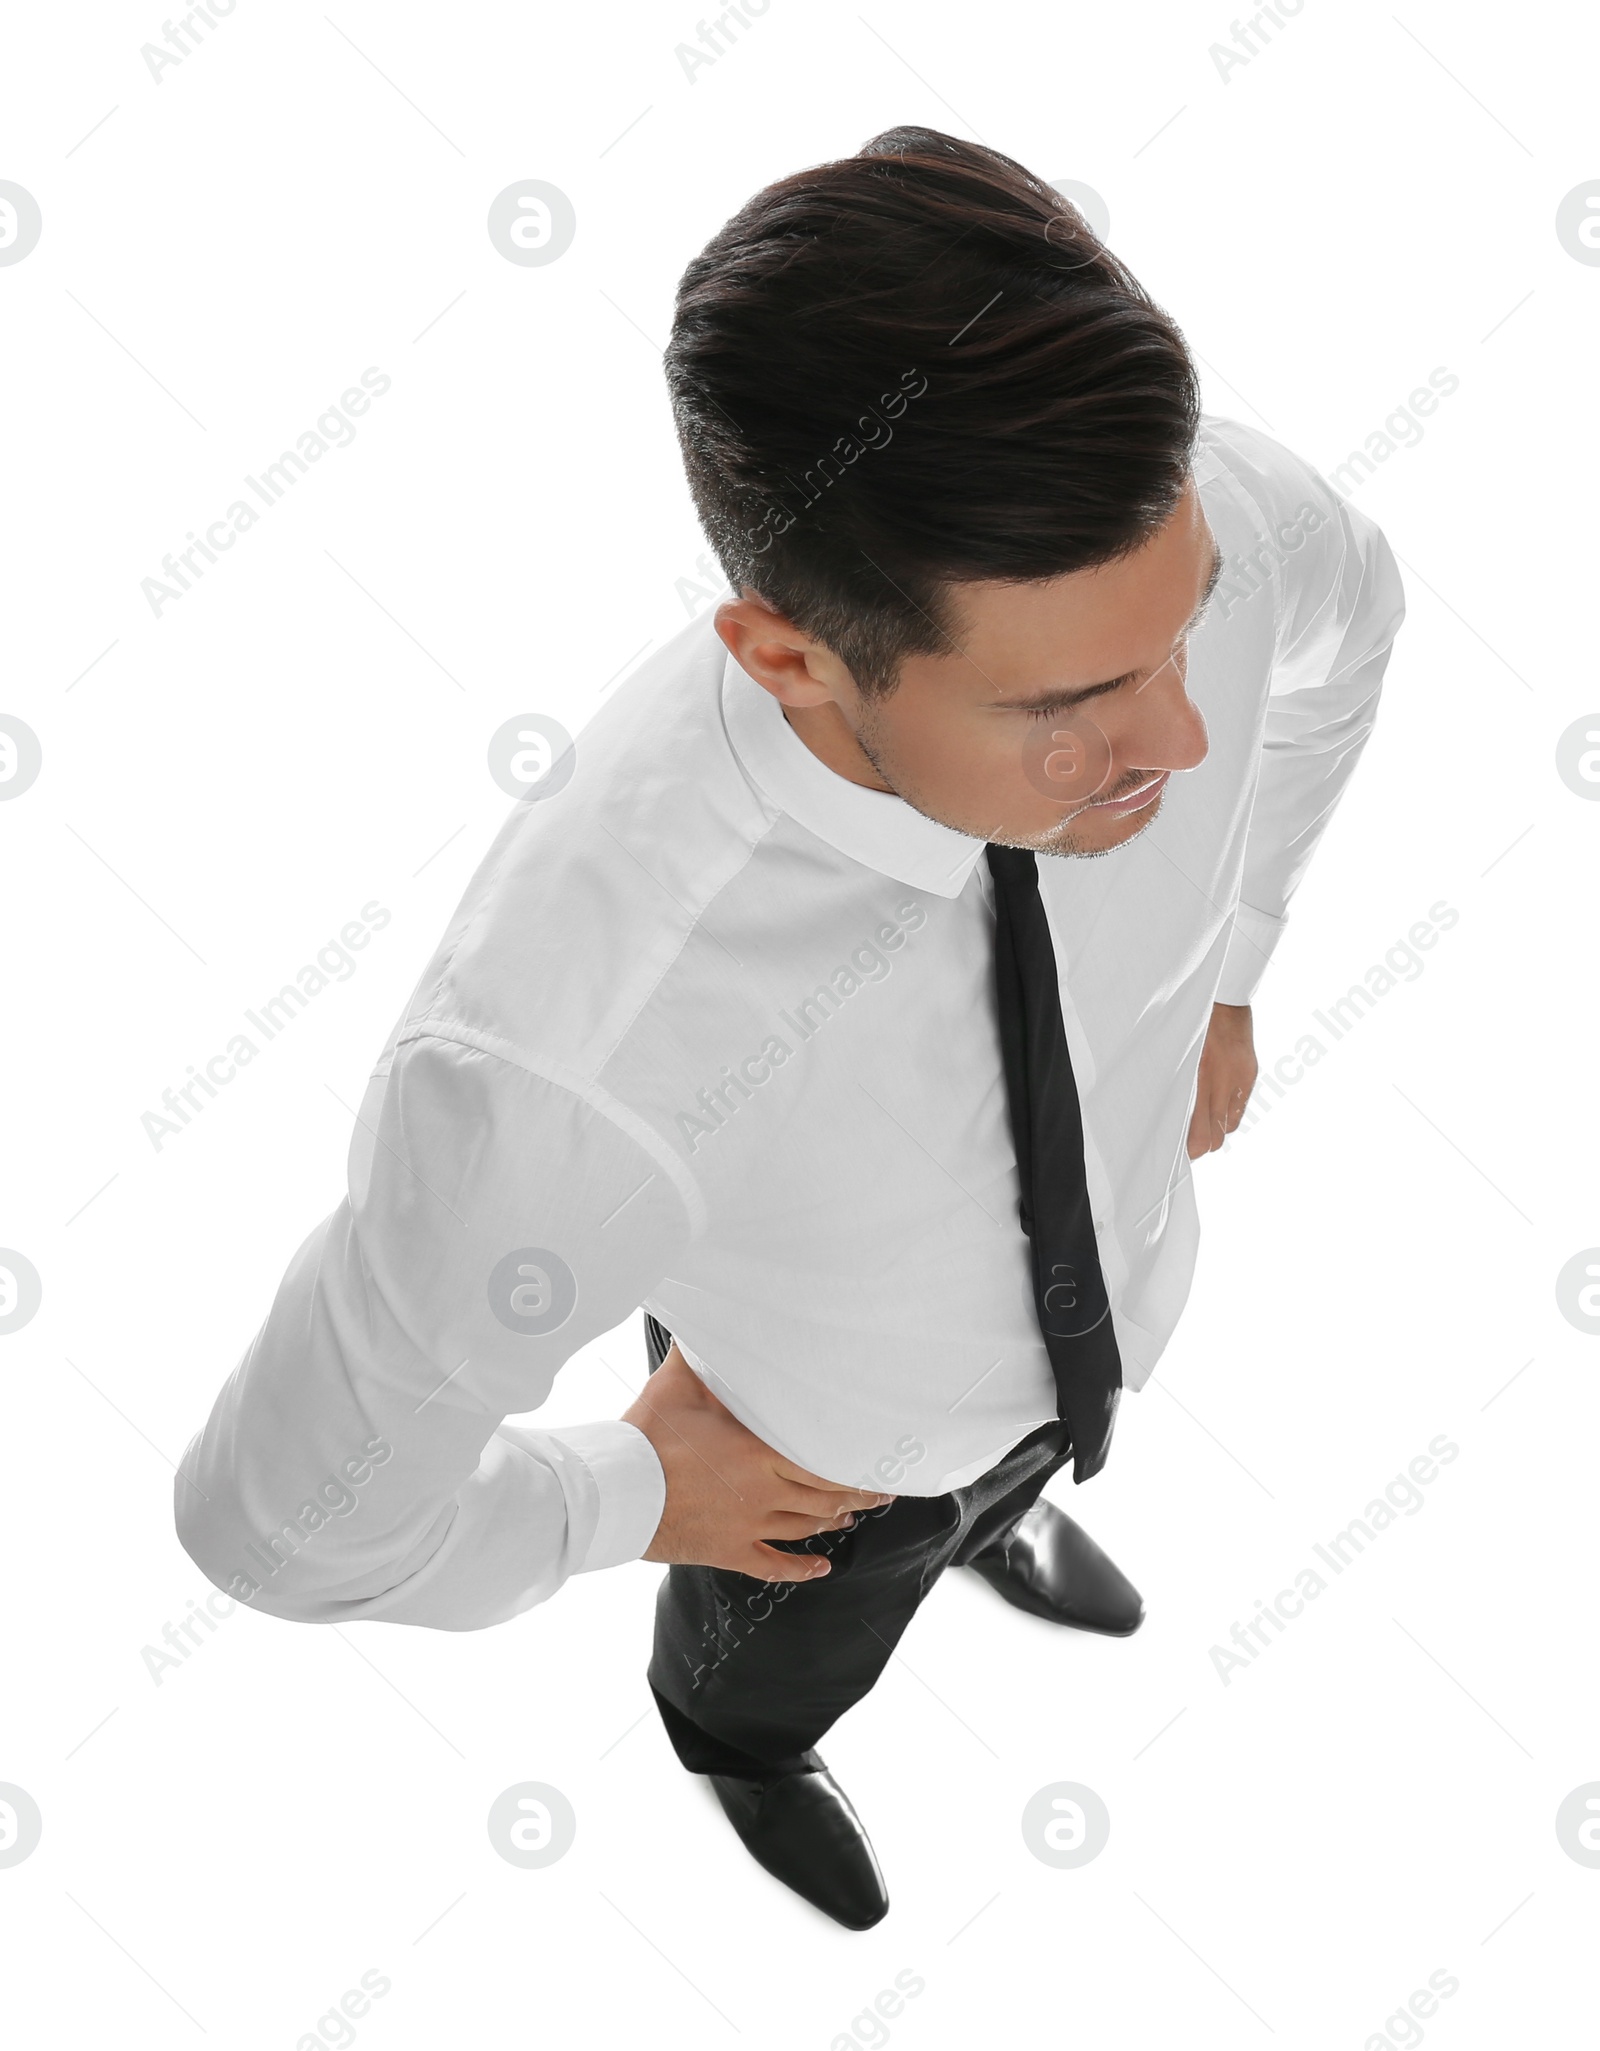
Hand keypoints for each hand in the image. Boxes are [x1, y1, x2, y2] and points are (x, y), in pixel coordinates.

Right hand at [622, 1343, 893, 1580]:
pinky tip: (820, 1567)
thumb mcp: (675, 1386)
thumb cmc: (647, 1437)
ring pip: (806, 1527)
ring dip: (835, 1521)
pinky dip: (801, 1569)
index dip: (855, 1463)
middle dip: (858, 1495)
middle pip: (826, 1497)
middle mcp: (763, 1492)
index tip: (876, 1459)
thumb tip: (706, 1322)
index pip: (823, 1460)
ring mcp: (748, 1525)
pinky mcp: (728, 1550)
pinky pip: (773, 1564)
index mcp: (758, 1451)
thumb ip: (700, 1355)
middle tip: (881, 1491)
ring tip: (853, 1514)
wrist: (618, 1492)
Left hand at [1186, 1001, 1257, 1157]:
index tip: (1179, 1151)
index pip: (1199, 1133)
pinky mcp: (1250, 1072)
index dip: (1191, 1149)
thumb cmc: (1189, 1023)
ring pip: (1228, 1125)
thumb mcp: (1173, 1052)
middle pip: (1216, 1136)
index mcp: (1197, 1075)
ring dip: (1215, 1129)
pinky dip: (1227, 1112)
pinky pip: (1239, 1107)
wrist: (1221, 994)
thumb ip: (1172, 1086)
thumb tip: (1169, 1119)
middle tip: (1186, 1141)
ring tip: (1200, 1120)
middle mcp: (1221, 1079)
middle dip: (1202, 1144)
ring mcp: (1240, 1077)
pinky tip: (1215, 1102)